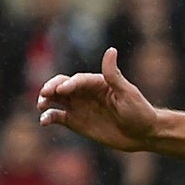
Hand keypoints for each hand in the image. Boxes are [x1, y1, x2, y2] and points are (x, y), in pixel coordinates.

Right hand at [36, 47, 158, 152]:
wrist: (142, 134)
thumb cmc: (139, 112)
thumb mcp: (128, 93)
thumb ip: (113, 74)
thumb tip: (111, 50)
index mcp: (97, 83)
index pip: (78, 80)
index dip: (69, 83)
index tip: (62, 89)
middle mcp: (84, 92)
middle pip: (60, 85)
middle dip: (50, 87)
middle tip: (45, 93)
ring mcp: (78, 106)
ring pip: (54, 99)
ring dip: (45, 100)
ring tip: (42, 105)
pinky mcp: (74, 121)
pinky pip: (56, 116)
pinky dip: (48, 117)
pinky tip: (44, 121)